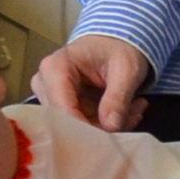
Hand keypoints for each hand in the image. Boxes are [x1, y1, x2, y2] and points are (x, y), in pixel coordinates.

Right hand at [35, 33, 153, 131]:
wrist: (116, 41)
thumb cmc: (118, 48)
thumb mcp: (126, 69)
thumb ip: (117, 98)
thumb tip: (111, 127)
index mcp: (55, 68)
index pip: (62, 107)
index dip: (85, 126)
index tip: (112, 137)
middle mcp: (45, 83)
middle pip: (67, 119)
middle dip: (102, 125)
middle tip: (135, 114)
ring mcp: (51, 95)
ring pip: (76, 125)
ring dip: (108, 125)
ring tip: (135, 109)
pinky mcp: (61, 105)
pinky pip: (82, 123)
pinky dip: (106, 122)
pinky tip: (126, 111)